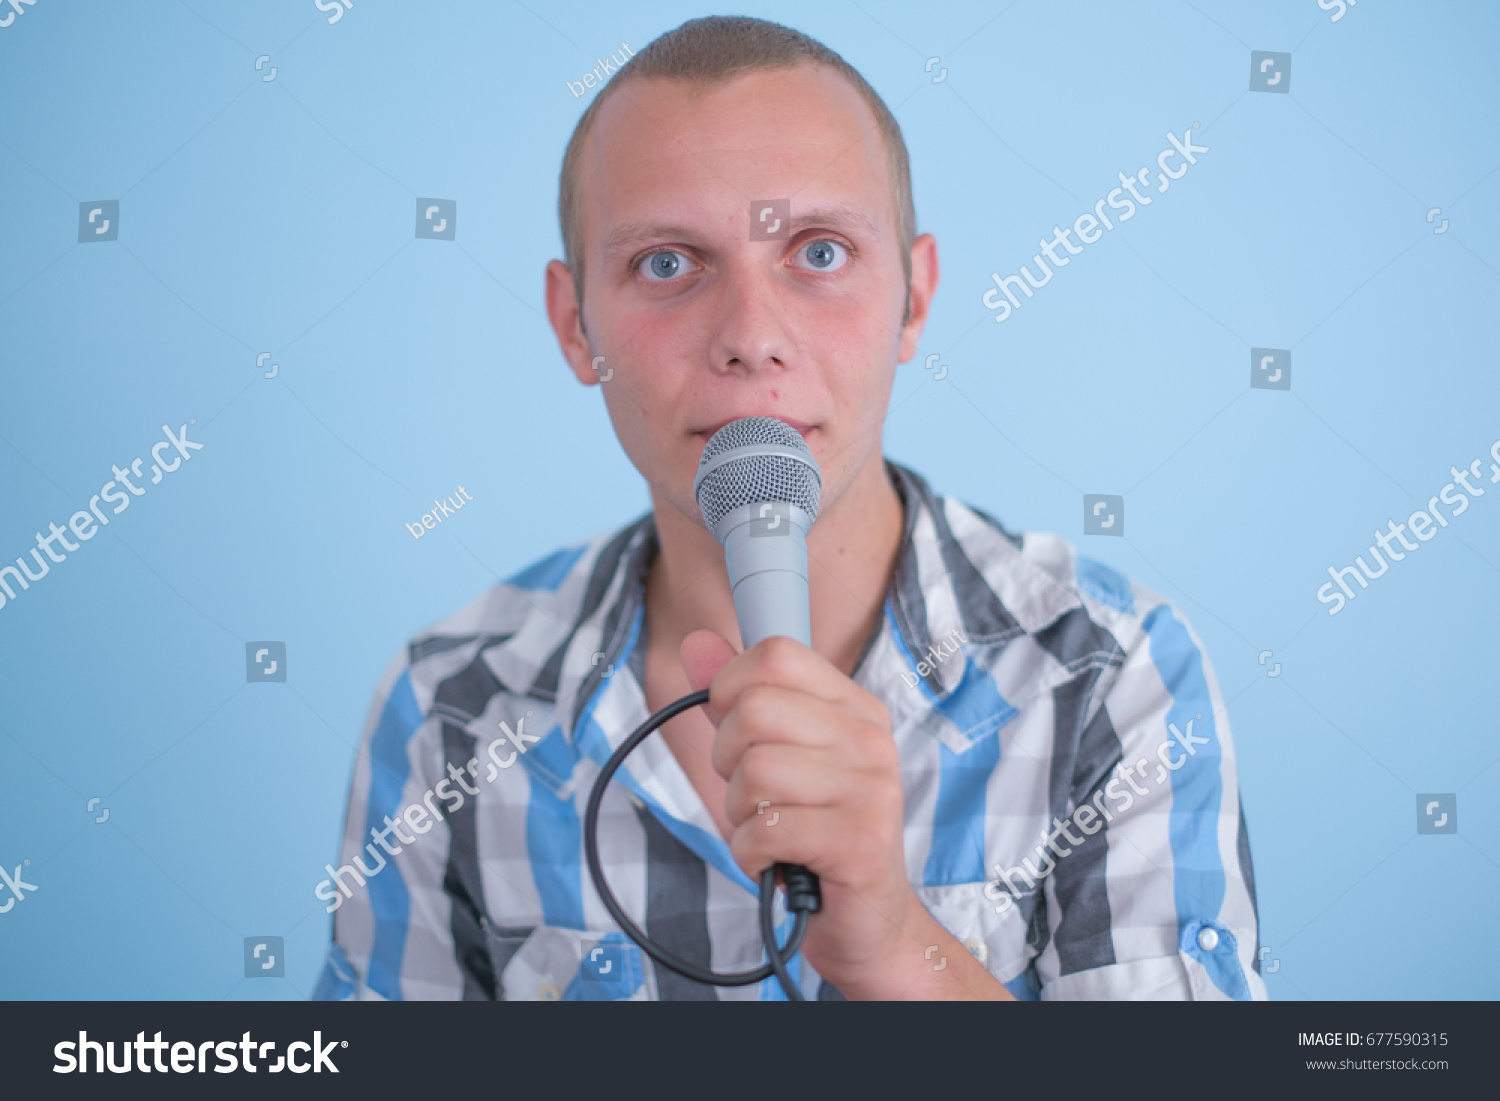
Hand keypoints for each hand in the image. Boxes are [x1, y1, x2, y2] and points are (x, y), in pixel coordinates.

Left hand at [681, 629, 1009, 999]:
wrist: (869, 924)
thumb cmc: (815, 836)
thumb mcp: (774, 759)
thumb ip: (737, 701)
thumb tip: (695, 642)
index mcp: (855, 708)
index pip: (776, 655)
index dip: (730, 690)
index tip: (738, 736)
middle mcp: (871, 739)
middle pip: (752, 711)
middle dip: (728, 762)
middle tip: (756, 798)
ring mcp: (872, 789)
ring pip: (754, 772)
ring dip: (741, 815)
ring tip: (771, 832)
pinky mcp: (860, 841)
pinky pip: (766, 828)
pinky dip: (750, 854)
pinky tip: (775, 863)